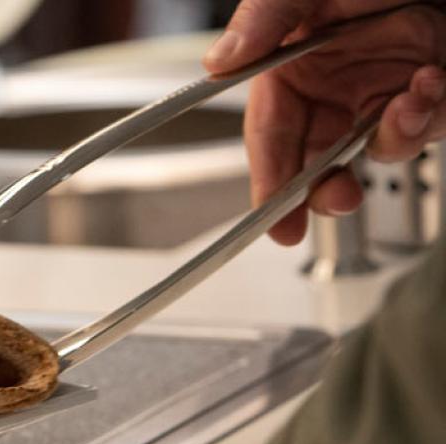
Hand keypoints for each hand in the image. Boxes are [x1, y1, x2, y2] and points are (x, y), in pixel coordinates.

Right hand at [204, 1, 445, 244]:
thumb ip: (263, 21)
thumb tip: (219, 61)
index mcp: (290, 65)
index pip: (271, 136)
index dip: (270, 183)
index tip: (274, 221)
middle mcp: (334, 83)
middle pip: (320, 158)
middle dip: (330, 186)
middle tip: (339, 199)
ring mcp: (382, 86)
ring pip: (380, 146)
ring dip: (396, 137)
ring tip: (410, 101)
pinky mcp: (430, 84)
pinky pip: (427, 121)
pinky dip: (430, 112)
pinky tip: (430, 84)